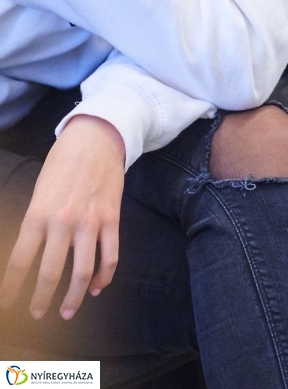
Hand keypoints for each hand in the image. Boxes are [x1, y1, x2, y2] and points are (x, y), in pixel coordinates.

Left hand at [0, 115, 123, 320]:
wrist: (96, 138)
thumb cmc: (62, 163)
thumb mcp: (39, 191)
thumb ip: (36, 222)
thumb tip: (33, 255)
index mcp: (38, 213)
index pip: (19, 260)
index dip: (11, 287)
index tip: (8, 303)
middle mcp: (63, 221)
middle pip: (50, 273)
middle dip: (41, 300)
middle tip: (36, 314)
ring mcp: (90, 221)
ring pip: (83, 271)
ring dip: (74, 297)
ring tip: (66, 311)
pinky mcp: (112, 218)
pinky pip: (110, 255)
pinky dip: (105, 276)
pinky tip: (98, 287)